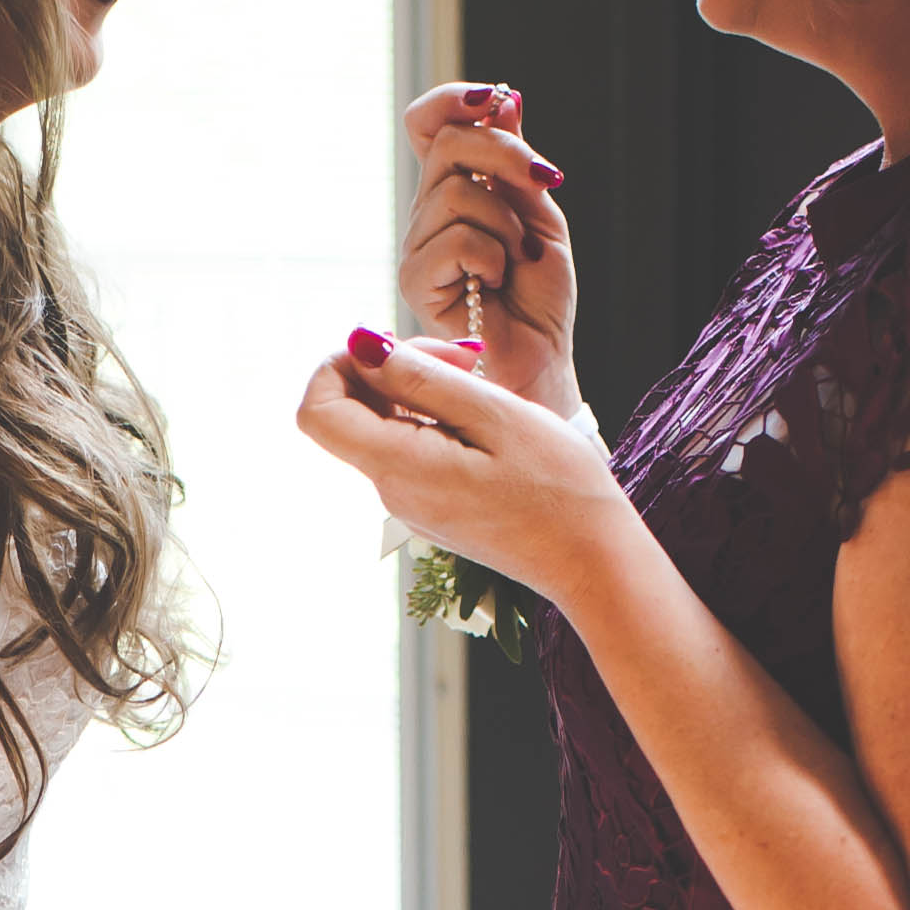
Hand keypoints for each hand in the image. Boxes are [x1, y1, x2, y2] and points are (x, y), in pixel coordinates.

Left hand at [298, 331, 622, 603]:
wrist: (593, 562)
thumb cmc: (559, 490)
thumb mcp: (492, 414)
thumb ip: (420, 379)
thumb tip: (362, 347)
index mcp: (398, 468)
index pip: (316, 410)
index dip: (341, 364)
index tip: (399, 350)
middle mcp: (392, 490)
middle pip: (350, 410)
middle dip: (392, 368)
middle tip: (463, 357)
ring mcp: (411, 502)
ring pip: (383, 425)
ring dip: (421, 390)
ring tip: (483, 385)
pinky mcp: (434, 505)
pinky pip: (412, 448)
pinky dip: (437, 419)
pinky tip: (486, 418)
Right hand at [398, 85, 578, 411]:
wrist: (541, 357)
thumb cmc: (538, 294)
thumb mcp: (540, 214)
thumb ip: (517, 163)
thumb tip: (503, 100)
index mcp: (453, 188)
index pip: (428, 123)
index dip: (453, 100)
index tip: (496, 100)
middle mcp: (427, 211)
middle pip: (447, 142)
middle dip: (506, 153)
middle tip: (543, 180)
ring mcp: (416, 245)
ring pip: (458, 193)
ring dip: (507, 224)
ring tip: (514, 260)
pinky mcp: (415, 281)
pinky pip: (457, 239)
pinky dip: (493, 256)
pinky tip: (494, 283)